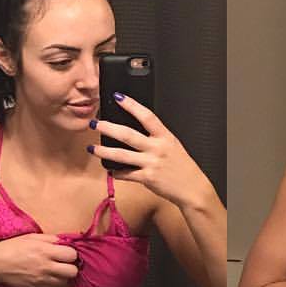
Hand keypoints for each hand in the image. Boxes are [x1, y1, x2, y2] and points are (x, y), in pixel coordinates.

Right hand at [0, 233, 78, 286]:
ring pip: (65, 281)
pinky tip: (48, 274)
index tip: (65, 251)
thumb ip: (49, 239)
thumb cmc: (11, 248)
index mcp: (45, 250)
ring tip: (56, 268)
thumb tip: (64, 242)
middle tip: (64, 262)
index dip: (71, 253)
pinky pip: (54, 286)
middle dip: (71, 266)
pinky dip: (55, 281)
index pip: (72, 255)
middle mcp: (46, 266)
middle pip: (73, 271)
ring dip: (63, 275)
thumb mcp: (30, 237)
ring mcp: (42, 279)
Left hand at [87, 94, 215, 207]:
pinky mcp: (147, 178)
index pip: (146, 116)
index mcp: (165, 137)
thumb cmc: (183, 167)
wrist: (193, 188)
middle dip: (109, 128)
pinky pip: (127, 175)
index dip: (132, 105)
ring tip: (92, 148)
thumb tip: (138, 130)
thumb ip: (157, 138)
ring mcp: (151, 163)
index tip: (118, 97)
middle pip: (128, 135)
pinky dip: (117, 173)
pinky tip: (109, 171)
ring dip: (105, 151)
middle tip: (95, 123)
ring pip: (122, 155)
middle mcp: (157, 148)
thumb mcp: (173, 146)